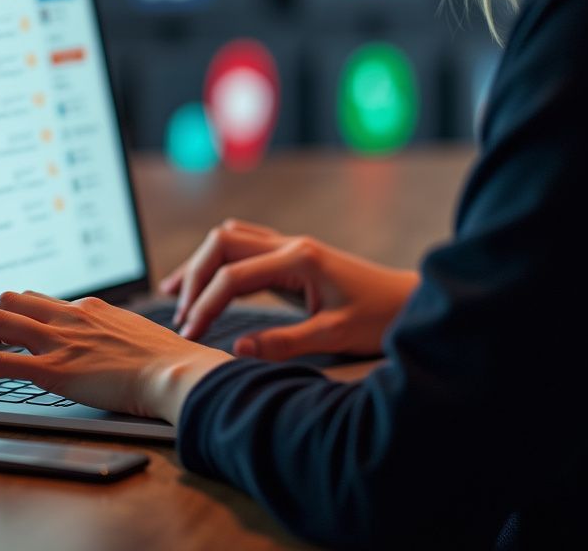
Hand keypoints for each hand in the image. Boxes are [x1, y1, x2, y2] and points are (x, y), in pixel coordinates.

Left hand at [0, 290, 231, 423]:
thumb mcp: (136, 334)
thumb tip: (113, 345)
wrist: (175, 371)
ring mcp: (60, 340)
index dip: (10, 318)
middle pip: (7, 301)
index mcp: (88, 308)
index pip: (35, 300)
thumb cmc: (167, 360)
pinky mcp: (54, 370)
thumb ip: (115, 334)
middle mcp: (69, 316)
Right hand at [159, 218, 418, 360]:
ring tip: (176, 294)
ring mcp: (290, 245)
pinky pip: (243, 247)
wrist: (411, 302)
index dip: (206, 304)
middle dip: (194, 277)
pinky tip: (206, 280)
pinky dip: (217, 262)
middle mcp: (290, 244)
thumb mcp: (335, 335)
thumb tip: (237, 350)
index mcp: (298, 259)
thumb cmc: (379, 318)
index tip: (191, 334)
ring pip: (230, 238)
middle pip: (222, 243)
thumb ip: (286, 342)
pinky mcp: (292, 256)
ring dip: (201, 263)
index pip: (233, 275)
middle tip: (181, 316)